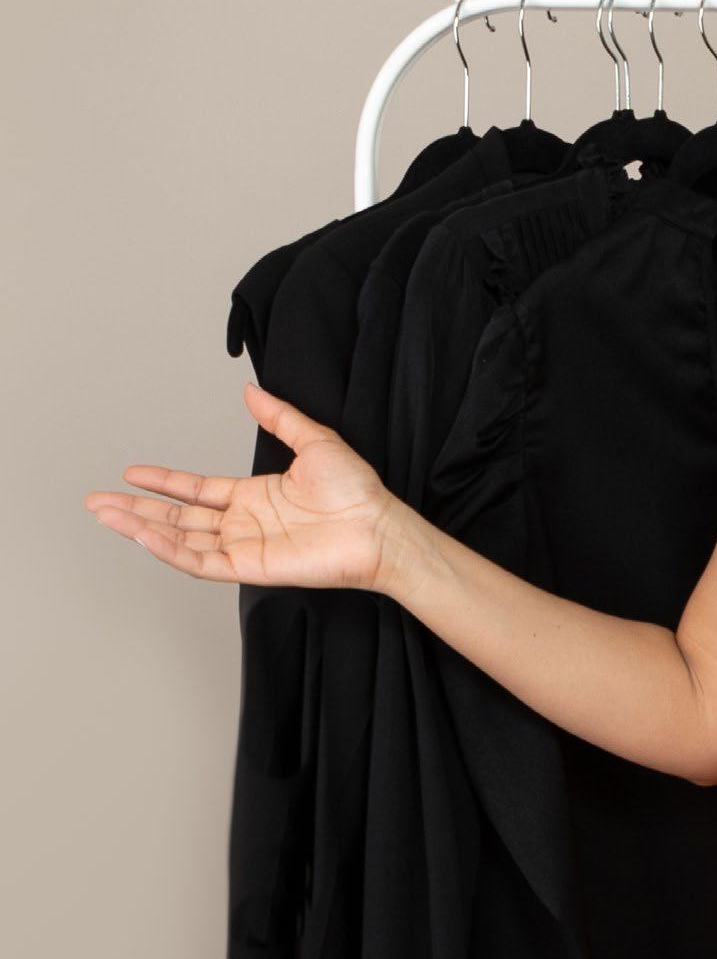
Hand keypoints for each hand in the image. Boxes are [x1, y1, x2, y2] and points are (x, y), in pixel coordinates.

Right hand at [84, 381, 404, 593]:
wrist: (378, 526)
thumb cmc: (356, 490)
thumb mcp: (314, 441)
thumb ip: (279, 417)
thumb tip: (252, 391)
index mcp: (255, 496)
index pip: (197, 491)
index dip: (164, 482)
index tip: (132, 472)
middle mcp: (244, 522)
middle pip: (178, 517)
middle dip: (136, 509)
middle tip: (97, 500)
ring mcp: (244, 546)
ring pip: (181, 540)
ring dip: (142, 528)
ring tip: (107, 513)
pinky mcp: (250, 567)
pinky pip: (201, 562)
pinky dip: (170, 550)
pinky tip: (143, 535)